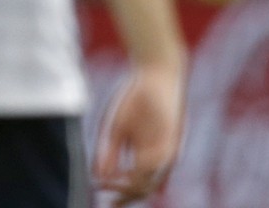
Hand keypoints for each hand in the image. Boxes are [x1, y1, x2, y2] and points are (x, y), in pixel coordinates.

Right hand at [93, 62, 185, 205]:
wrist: (155, 72)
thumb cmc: (134, 98)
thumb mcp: (116, 128)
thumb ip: (108, 153)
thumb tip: (97, 177)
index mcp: (143, 154)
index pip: (133, 184)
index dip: (118, 194)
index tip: (102, 197)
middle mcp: (155, 156)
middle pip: (143, 189)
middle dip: (124, 197)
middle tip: (108, 200)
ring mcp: (164, 150)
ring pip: (151, 182)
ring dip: (131, 188)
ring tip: (112, 185)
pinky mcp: (172, 140)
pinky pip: (159, 165)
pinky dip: (140, 172)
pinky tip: (124, 171)